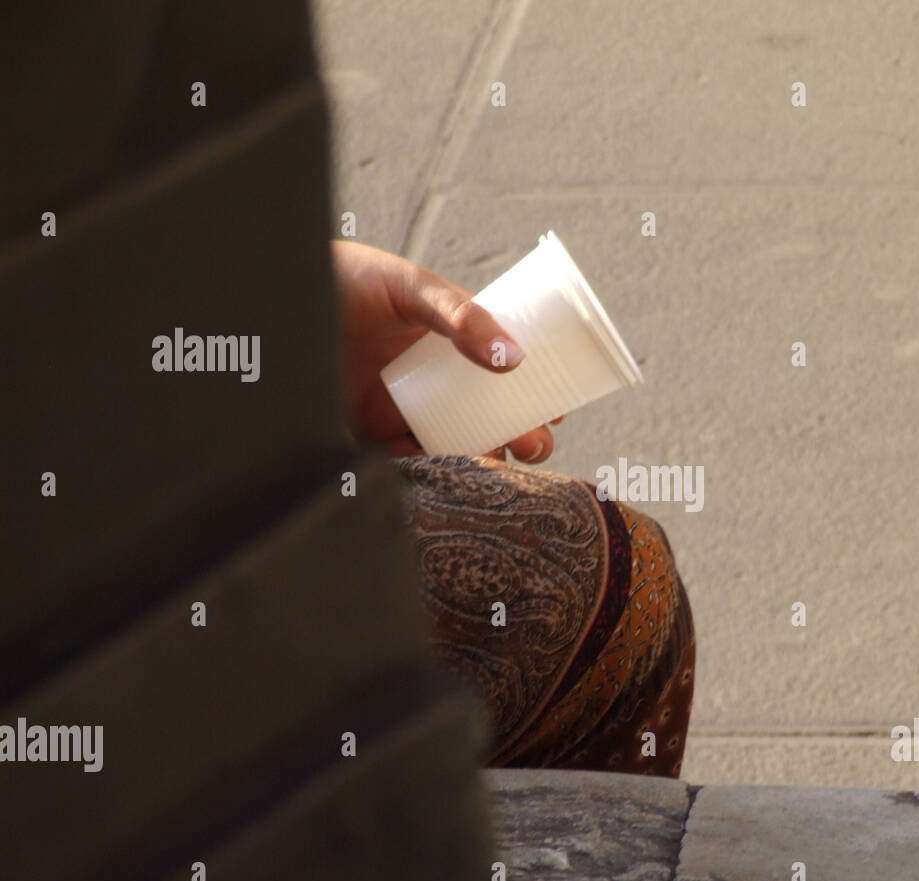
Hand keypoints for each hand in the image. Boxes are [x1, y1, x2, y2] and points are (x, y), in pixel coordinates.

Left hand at [331, 240, 556, 461]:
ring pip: (459, 449)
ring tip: (492, 464)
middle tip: (530, 443)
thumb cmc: (348, 279)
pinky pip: (410, 467)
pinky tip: (446, 471)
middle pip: (492, 420)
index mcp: (454, 346)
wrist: (272, 300)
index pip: (507, 377)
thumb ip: (460, 315)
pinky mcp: (371, 439)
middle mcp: (435, 384)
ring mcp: (405, 414)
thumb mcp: (411, 286)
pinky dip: (432, 475)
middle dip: (521, 439)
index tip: (556, 410)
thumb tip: (513, 357)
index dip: (537, 397)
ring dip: (484, 463)